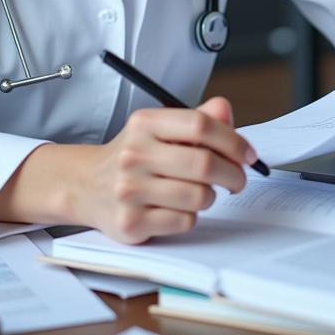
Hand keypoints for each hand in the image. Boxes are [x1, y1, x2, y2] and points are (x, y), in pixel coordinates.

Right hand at [71, 96, 252, 244]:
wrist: (86, 185)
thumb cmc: (134, 156)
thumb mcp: (160, 128)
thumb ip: (197, 118)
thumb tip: (226, 111)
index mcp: (145, 124)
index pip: (200, 125)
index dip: (233, 140)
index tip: (248, 154)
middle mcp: (134, 154)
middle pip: (205, 164)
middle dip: (233, 174)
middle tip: (237, 179)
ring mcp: (129, 190)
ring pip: (199, 197)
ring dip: (208, 197)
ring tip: (196, 192)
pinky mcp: (130, 223)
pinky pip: (184, 221)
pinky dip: (190, 216)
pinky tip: (175, 208)